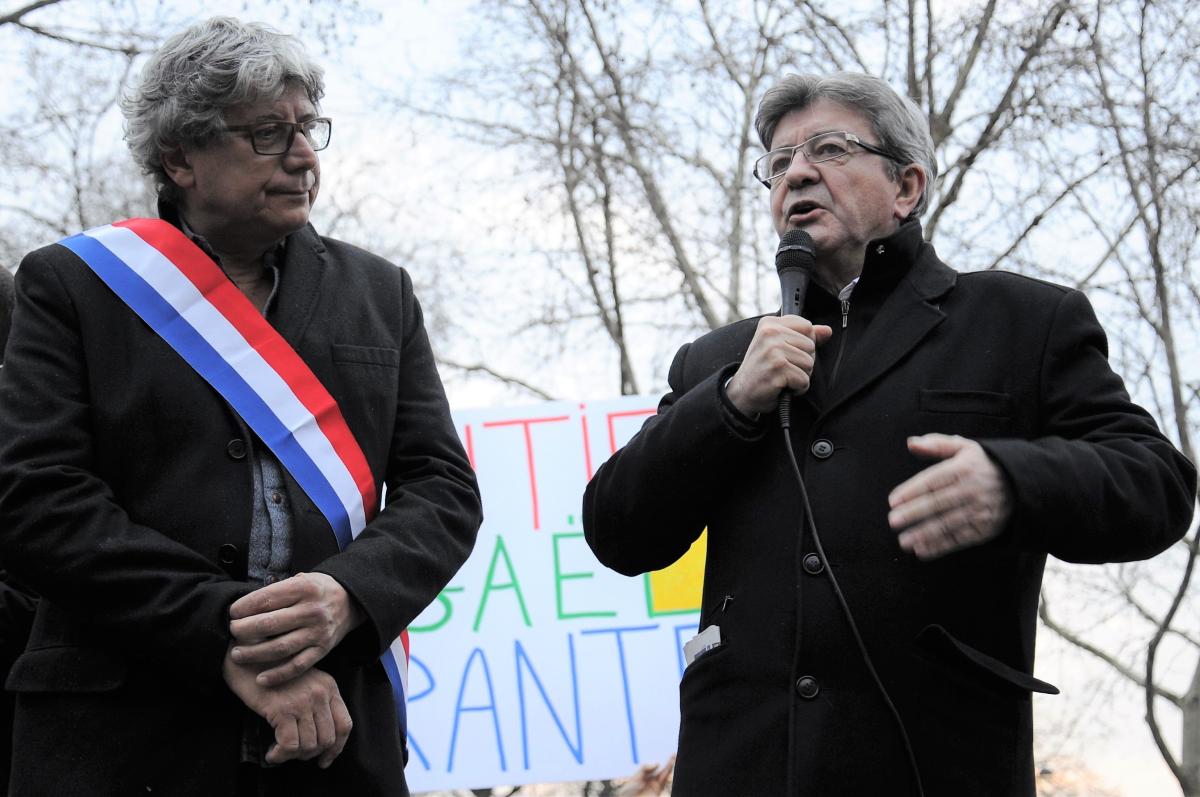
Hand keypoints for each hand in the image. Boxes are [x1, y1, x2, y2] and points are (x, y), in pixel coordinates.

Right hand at [222, 647, 351, 767]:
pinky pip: (289, 745)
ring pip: (309, 745)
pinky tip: (272, 754)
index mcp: (329, 686)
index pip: (345, 724)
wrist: (245, 658)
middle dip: (310, 754)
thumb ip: (315, 703)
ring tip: (280, 753)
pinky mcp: (282, 709)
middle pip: (327, 739)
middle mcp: (320, 693)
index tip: (324, 760)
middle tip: (293, 755)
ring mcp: (302, 701)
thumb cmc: (271, 673)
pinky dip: (280, 755)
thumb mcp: (303, 682)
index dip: (336, 748)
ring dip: (293, 756)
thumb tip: (318, 742)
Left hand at [229, 572, 363, 686]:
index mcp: (303, 588)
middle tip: (232, 632)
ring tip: (237, 654)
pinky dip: (278, 675)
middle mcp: (311, 611)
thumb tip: (244, 607)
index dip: (243, 607)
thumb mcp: (301, 579)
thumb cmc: (317, 590)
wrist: (351, 601)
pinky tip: (260, 679)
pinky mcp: (322, 650)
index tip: (232, 613)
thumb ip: (277, 591)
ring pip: (280, 648)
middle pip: (269, 624)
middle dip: (243, 630)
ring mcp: (317, 632)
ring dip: (254, 654)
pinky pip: (297, 666)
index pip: (265, 599)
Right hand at [725, 316, 832, 415]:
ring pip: (809, 363)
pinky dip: (797, 388)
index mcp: (770, 324)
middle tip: (783, 368)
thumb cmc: (762, 369)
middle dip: (803, 362)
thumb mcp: (780, 347)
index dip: (804, 344)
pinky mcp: (777, 368)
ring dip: (800, 376)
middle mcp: (770, 333)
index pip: (807, 326)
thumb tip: (827, 330)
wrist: (742, 393)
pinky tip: (782, 386)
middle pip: (811, 346)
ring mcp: (773, 350)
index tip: (788, 352)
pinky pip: (804, 379)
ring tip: (783, 377)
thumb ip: (804, 336)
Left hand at [888, 434, 1012, 559]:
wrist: (1020, 483)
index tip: (893, 500)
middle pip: (938, 503)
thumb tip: (911, 443)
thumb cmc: (982, 464)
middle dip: (914, 513)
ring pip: (948, 524)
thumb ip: (936, 444)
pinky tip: (922, 550)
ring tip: (904, 541)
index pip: (933, 480)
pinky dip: (940, 546)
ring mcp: (980, 511)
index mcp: (964, 468)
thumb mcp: (964, 448)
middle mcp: (972, 490)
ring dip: (924, 534)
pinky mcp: (986, 529)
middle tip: (893, 521)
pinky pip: (960, 539)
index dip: (912, 491)